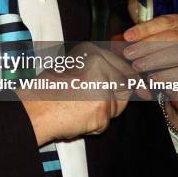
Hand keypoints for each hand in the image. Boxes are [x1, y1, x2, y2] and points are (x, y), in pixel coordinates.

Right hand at [17, 42, 138, 145]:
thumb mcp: (73, 68)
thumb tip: (125, 79)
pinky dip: (94, 125)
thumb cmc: (48, 91)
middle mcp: (100, 63)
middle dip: (115, 99)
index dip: (132, 80)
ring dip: (104, 113)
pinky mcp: (102, 107)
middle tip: (94, 105)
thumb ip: (98, 69)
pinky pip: (107, 121)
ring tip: (80, 109)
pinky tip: (78, 119)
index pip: (124, 65)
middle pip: (125, 85)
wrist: (35, 108)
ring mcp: (102, 84)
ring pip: (118, 105)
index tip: (142, 89)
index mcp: (92, 50)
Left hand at [123, 12, 177, 132]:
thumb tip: (125, 28)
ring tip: (137, 66)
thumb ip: (146, 37)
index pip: (169, 22)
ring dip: (154, 59)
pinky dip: (166, 75)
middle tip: (129, 53)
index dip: (146, 28)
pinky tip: (152, 79)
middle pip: (174, 36)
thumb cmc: (174, 70)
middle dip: (148, 45)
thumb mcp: (159, 50)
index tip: (128, 36)